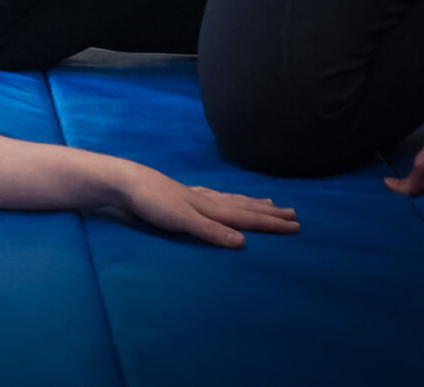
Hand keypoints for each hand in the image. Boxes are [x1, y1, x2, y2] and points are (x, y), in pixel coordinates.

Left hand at [117, 168, 300, 246]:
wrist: (127, 182)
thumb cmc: (152, 203)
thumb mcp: (181, 221)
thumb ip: (210, 232)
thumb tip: (243, 242)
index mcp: (211, 209)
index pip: (248, 218)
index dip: (272, 224)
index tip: (296, 226)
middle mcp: (208, 200)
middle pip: (245, 207)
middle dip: (269, 213)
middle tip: (293, 214)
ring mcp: (197, 196)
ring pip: (233, 200)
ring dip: (253, 203)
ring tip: (269, 202)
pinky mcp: (184, 195)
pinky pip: (217, 197)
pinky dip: (229, 198)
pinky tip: (225, 197)